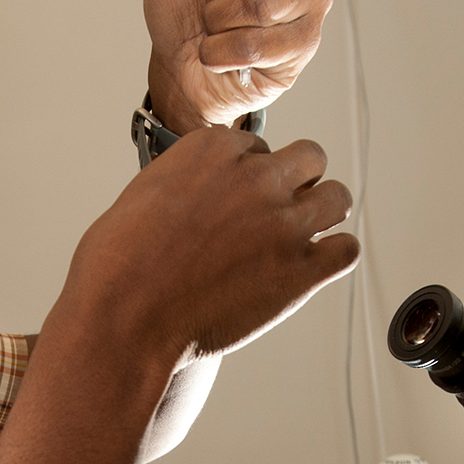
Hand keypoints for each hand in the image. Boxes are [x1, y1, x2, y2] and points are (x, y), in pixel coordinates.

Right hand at [68, 125, 356, 364]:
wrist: (124, 317)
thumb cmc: (118, 266)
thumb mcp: (143, 196)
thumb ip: (186, 183)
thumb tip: (202, 197)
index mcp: (213, 149)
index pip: (256, 146)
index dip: (248, 176)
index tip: (235, 204)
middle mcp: (256, 177)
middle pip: (309, 158)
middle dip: (296, 182)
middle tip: (275, 215)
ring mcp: (284, 224)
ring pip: (337, 198)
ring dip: (322, 215)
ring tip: (298, 240)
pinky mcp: (301, 271)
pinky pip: (345, 250)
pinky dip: (333, 258)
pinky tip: (310, 270)